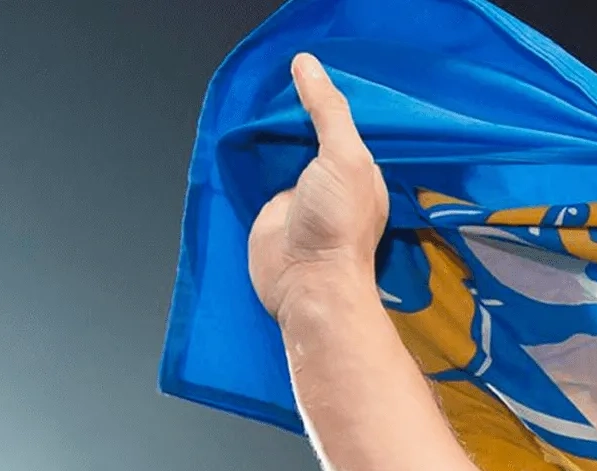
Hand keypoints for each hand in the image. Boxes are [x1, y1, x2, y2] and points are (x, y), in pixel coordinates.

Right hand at [247, 54, 390, 322]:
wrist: (307, 281)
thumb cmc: (338, 226)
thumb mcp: (343, 156)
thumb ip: (327, 111)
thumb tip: (307, 64)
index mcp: (360, 168)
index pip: (343, 122)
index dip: (326, 97)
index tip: (305, 68)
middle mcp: (331, 178)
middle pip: (310, 132)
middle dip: (294, 109)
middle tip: (270, 76)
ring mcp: (300, 192)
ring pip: (282, 149)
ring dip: (268, 129)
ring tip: (251, 94)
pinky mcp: (270, 206)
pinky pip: (258, 170)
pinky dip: (248, 152)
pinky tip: (237, 130)